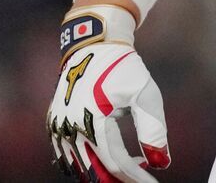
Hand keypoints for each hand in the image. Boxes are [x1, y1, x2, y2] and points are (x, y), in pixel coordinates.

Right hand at [46, 6, 170, 181]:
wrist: (93, 47)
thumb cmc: (124, 69)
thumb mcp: (145, 96)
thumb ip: (153, 130)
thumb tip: (161, 163)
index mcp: (94, 120)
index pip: (117, 162)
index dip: (136, 178)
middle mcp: (70, 128)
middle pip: (95, 171)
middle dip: (120, 180)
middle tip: (141, 179)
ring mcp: (58, 128)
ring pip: (80, 168)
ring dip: (103, 174)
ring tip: (129, 169)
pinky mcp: (53, 126)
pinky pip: (66, 158)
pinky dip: (85, 165)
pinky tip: (107, 161)